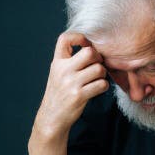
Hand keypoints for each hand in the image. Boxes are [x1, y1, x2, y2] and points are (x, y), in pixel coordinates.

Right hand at [28, 32, 110, 154]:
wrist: (52, 117)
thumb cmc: (59, 94)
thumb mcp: (58, 73)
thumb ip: (70, 60)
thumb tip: (92, 48)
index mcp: (57, 62)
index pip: (65, 38)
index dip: (79, 37)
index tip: (86, 45)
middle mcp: (63, 70)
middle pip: (89, 52)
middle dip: (98, 58)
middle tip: (97, 65)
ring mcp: (71, 83)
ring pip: (99, 69)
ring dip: (102, 74)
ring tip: (97, 79)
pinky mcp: (79, 96)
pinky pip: (101, 84)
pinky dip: (103, 86)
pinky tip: (97, 89)